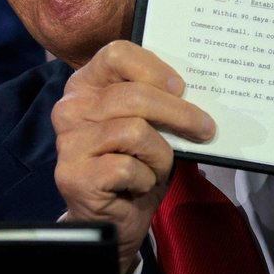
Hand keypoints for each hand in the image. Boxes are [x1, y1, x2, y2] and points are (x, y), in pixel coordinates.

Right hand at [51, 40, 215, 273]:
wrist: (114, 219)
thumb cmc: (135, 167)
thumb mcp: (149, 127)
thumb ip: (158, 104)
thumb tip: (198, 91)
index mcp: (86, 86)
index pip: (117, 54)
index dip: (154, 68)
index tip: (181, 88)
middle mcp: (70, 109)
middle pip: (134, 96)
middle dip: (180, 113)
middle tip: (206, 129)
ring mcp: (68, 143)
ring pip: (136, 132)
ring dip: (161, 155)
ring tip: (158, 167)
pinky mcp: (74, 175)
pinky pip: (128, 168)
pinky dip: (146, 179)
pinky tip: (138, 186)